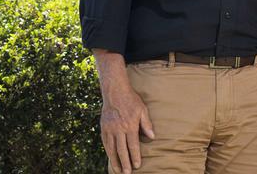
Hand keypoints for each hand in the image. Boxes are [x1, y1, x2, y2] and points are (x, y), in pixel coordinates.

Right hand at [93, 50, 154, 172]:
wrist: (115, 91)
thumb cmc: (131, 100)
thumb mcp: (142, 109)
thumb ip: (147, 124)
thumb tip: (152, 137)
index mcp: (130, 125)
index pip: (133, 145)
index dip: (135, 156)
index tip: (137, 165)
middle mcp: (119, 129)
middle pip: (122, 150)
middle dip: (125, 163)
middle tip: (128, 173)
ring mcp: (110, 129)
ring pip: (112, 148)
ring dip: (115, 160)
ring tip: (118, 170)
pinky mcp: (103, 127)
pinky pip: (105, 142)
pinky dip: (108, 152)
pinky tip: (110, 157)